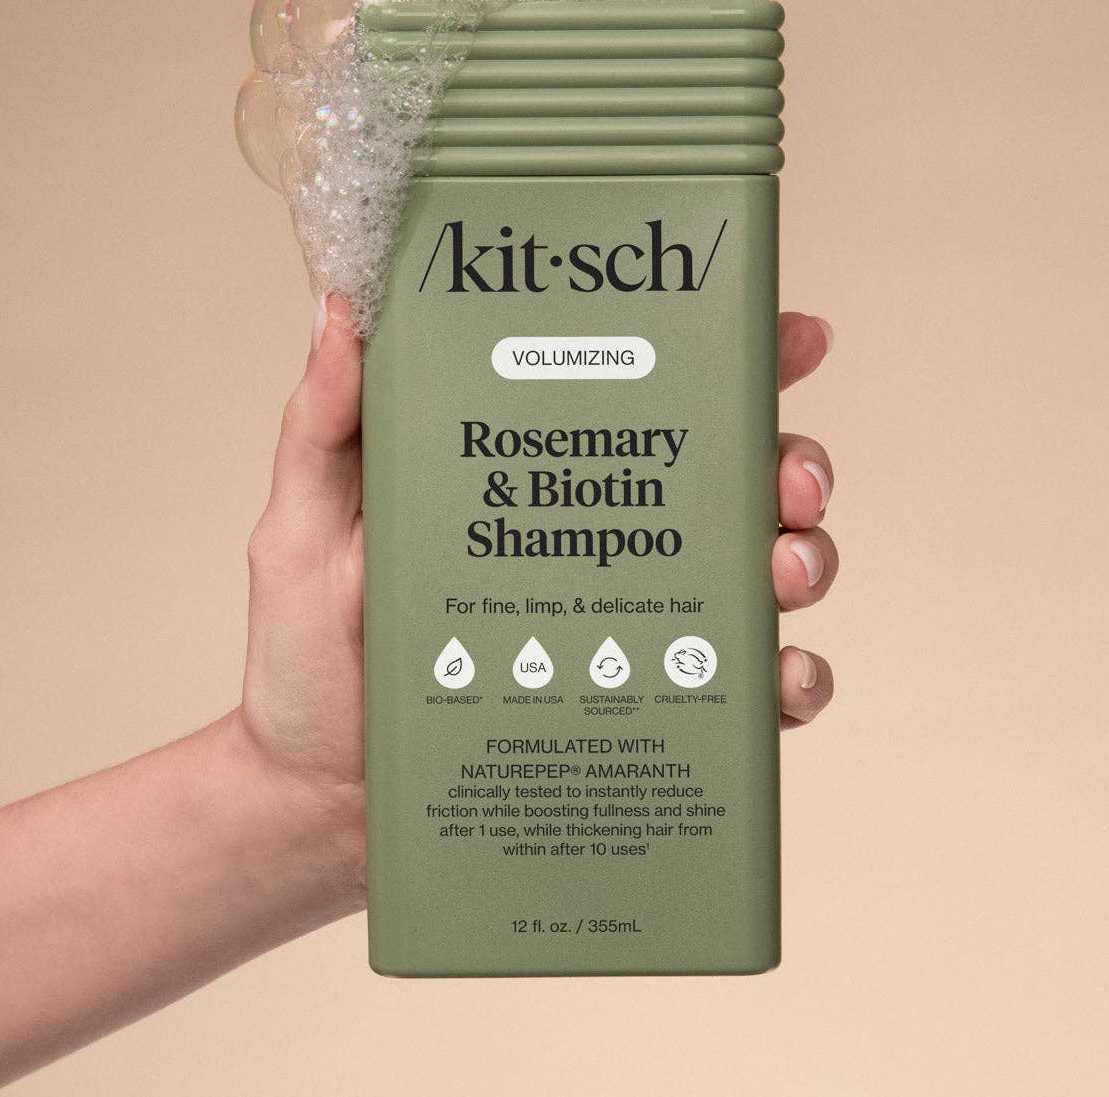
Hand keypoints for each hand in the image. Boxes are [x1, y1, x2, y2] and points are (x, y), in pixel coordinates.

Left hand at [235, 295, 837, 891]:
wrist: (320, 800)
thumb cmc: (311, 659)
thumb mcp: (302, 529)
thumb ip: (324, 424)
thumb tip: (343, 309)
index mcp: (539, 478)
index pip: (644, 397)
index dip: (732, 358)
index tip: (789, 338)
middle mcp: (602, 543)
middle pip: (732, 481)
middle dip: (791, 464)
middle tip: (789, 481)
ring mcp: (634, 629)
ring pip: (761, 575)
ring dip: (805, 559)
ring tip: (784, 570)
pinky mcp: (647, 712)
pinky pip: (745, 693)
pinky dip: (789, 678)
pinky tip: (781, 675)